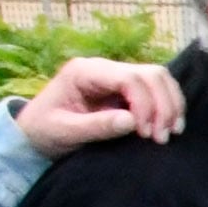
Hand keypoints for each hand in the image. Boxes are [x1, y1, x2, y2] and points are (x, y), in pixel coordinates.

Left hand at [17, 56, 183, 158]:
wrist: (36, 133)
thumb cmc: (44, 131)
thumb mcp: (64, 131)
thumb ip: (96, 126)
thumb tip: (133, 121)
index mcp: (84, 72)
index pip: (128, 78)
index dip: (145, 104)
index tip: (145, 133)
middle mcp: (104, 68)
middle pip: (150, 74)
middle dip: (163, 105)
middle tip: (161, 137)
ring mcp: (116, 77)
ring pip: (160, 79)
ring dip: (171, 105)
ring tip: (169, 133)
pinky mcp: (126, 90)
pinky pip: (158, 90)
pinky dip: (169, 107)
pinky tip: (168, 126)